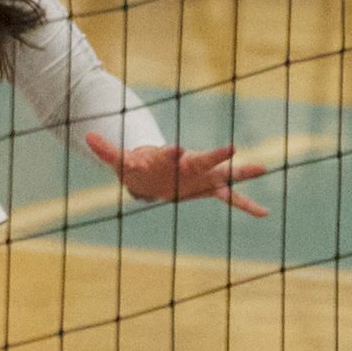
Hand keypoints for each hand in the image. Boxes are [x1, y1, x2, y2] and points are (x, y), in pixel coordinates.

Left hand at [85, 133, 270, 216]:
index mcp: (169, 158)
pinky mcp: (209, 189)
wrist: (154, 171)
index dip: (172, 152)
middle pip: (204, 159)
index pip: (171, 153)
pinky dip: (246, 205)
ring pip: (225, 174)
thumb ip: (108, 151)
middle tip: (232, 148)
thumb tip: (87, 137)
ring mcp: (203, 176)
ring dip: (242, 172)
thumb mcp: (121, 161)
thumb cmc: (139, 165)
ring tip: (263, 168)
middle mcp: (190, 164)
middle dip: (217, 155)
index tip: (178, 148)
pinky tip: (264, 213)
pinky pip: (231, 198)